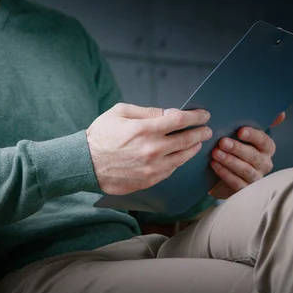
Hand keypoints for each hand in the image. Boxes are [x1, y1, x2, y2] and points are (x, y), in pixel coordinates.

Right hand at [87, 103, 212, 194]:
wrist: (85, 163)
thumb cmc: (101, 135)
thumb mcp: (120, 112)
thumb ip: (147, 112)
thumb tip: (169, 113)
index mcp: (145, 129)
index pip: (180, 120)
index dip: (196, 116)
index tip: (204, 115)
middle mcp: (152, 149)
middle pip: (187, 139)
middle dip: (200, 132)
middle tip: (206, 129)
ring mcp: (152, 167)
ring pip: (182, 157)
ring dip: (193, 148)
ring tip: (197, 143)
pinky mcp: (149, 180)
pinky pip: (171, 170)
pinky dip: (178, 161)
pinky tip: (179, 156)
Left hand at [209, 112, 285, 197]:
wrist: (225, 174)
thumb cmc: (236, 150)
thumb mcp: (243, 136)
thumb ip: (257, 123)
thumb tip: (280, 114)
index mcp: (267, 149)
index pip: (264, 141)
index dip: (254, 136)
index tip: (240, 131)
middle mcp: (264, 164)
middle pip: (254, 157)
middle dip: (238, 149)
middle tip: (222, 142)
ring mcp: (256, 178)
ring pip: (245, 170)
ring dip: (230, 161)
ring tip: (216, 153)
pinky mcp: (245, 190)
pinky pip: (236, 182)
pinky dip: (225, 173)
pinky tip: (215, 165)